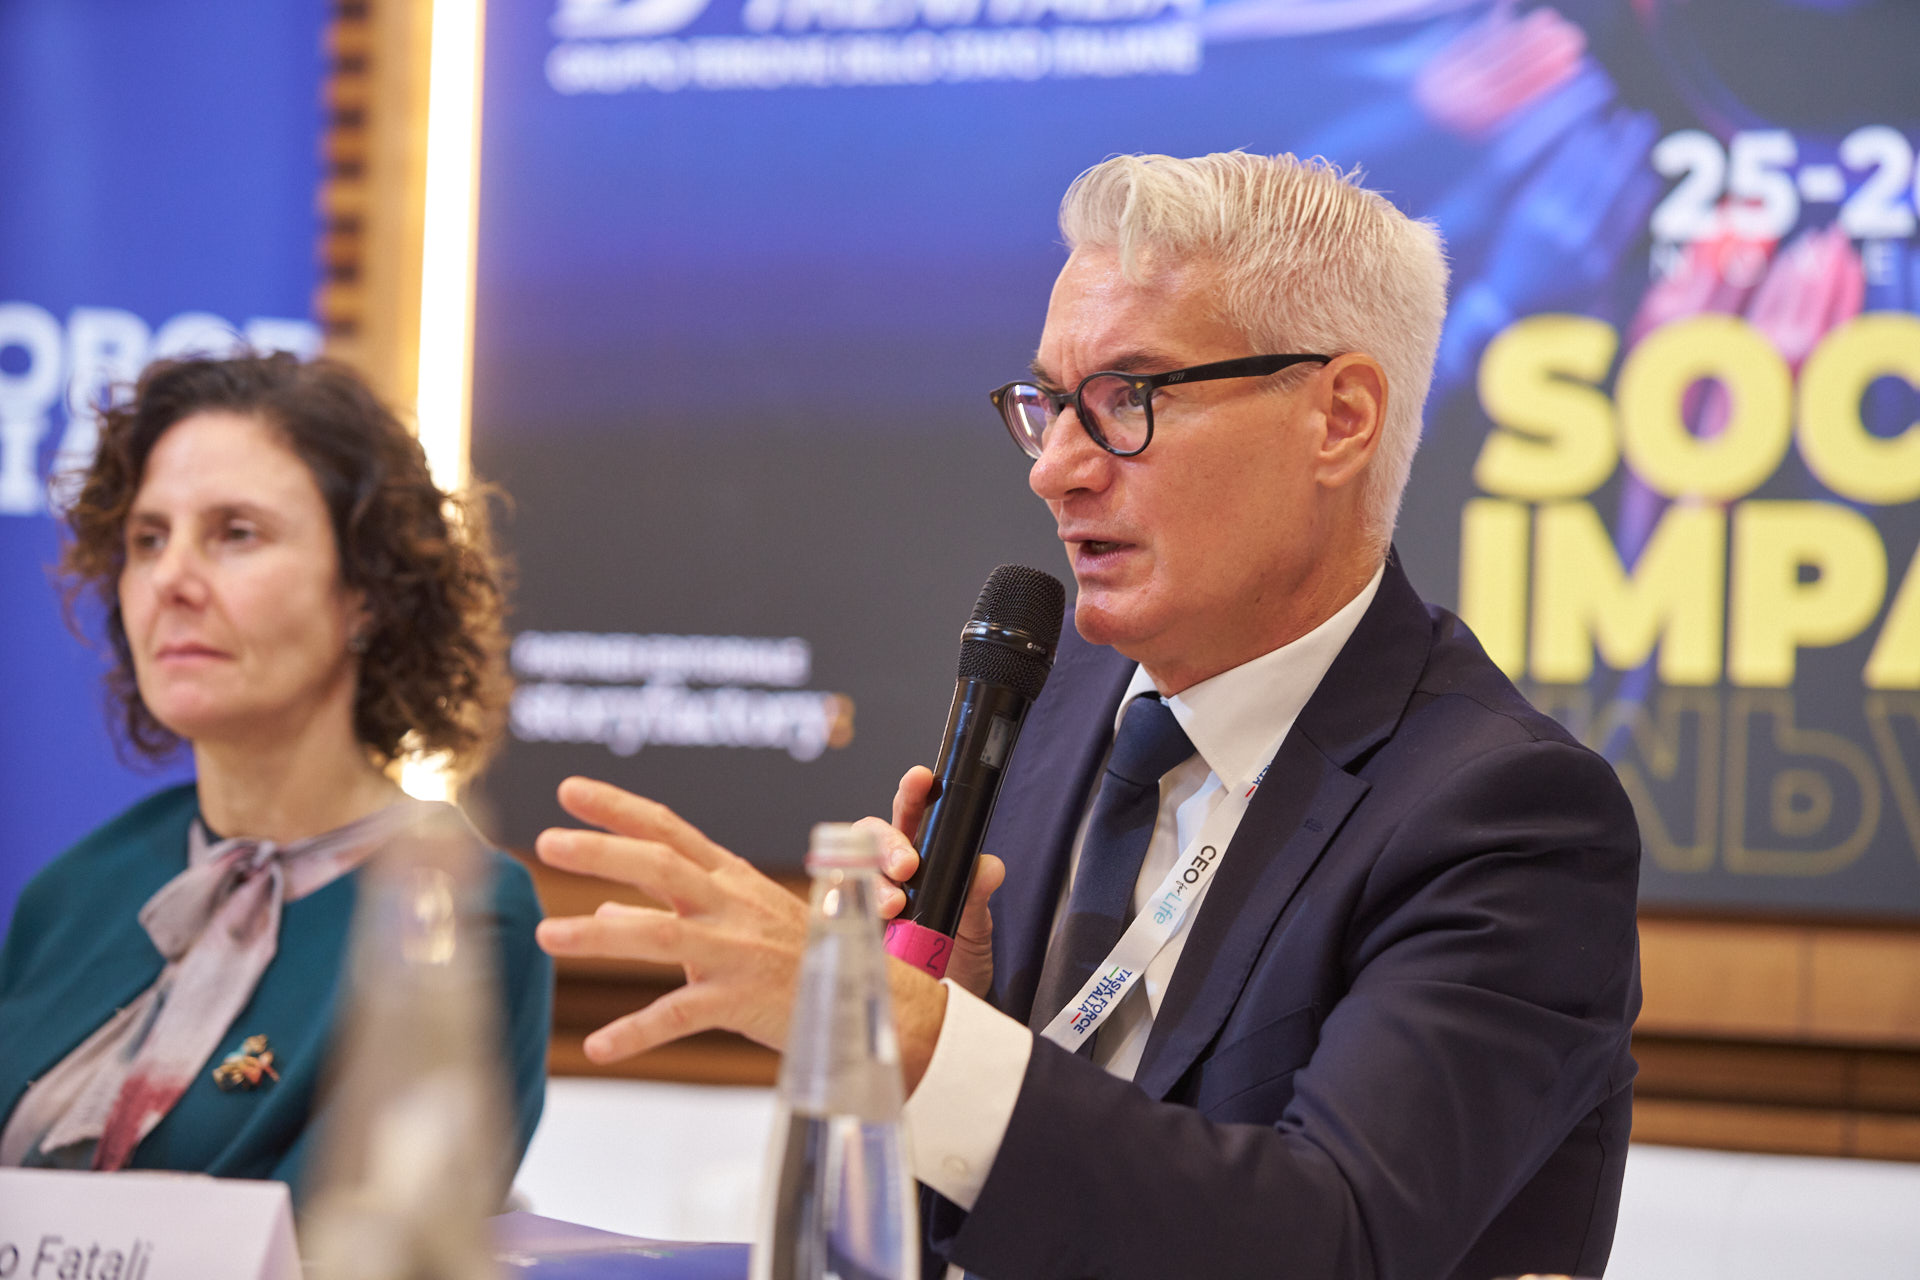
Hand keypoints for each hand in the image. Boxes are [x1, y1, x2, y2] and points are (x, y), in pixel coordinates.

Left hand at [534, 776, 811, 1058]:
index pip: (668, 829)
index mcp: (730, 879)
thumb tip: (604, 906)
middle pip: (661, 865)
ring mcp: (738, 952)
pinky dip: (635, 1031)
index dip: (617, 808)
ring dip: (599, 934)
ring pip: (661, 934)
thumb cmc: (799, 957)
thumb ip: (671, 911)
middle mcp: (732, 906)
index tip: (568, 789)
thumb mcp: (738, 920)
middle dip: (602, 851)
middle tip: (546, 841)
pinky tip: (596, 1046)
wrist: (870, 1001)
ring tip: (546, 934)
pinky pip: (680, 1014)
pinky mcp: (743, 1000)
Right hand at [859, 766, 1005, 999]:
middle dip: (887, 841)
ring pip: (851, 867)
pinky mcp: (844, 930)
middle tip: (908, 866)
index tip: (922, 778)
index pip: (913, 816)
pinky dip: (841, 905)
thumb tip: (989, 866)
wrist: (941, 1022)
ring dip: (871, 879)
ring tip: (893, 907)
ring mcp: (863, 901)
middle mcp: (889, 876)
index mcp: (925, 862)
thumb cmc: (957, 967)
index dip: (914, 793)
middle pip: (874, 834)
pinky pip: (831, 906)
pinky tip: (862, 920)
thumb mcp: (975, 933)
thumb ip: (978, 898)